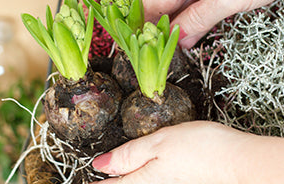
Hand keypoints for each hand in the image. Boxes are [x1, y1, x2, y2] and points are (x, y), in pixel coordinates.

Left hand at [90, 121, 283, 183]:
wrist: (242, 163)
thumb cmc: (203, 150)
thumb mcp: (158, 143)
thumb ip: (128, 155)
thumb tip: (100, 164)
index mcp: (143, 180)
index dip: (95, 183)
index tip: (81, 180)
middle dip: (111, 180)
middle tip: (98, 175)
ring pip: (140, 183)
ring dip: (125, 178)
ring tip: (115, 172)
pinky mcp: (181, 183)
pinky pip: (153, 182)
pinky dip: (142, 176)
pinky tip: (142, 169)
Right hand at [143, 0, 283, 47]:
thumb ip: (199, 20)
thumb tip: (177, 38)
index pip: (152, 4)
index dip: (143, 26)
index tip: (139, 46)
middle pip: (165, 3)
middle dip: (159, 28)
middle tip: (154, 53)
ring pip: (181, 2)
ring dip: (177, 24)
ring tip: (170, 47)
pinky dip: (192, 16)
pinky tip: (191, 30)